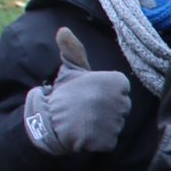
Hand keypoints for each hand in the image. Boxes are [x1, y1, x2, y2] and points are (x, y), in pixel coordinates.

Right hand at [22, 25, 130, 154]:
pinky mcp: (108, 141)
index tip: (90, 93)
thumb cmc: (63, 93)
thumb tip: (63, 29)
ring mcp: (115, 122)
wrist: (48, 120)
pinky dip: (99, 140)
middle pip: (122, 108)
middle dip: (107, 109)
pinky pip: (109, 141)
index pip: (122, 90)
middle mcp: (120, 101)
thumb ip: (74, 51)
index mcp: (117, 82)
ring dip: (103, 125)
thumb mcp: (70, 70)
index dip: (106, 93)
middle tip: (86, 108)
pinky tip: (86, 133)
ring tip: (85, 120)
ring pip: (116, 125)